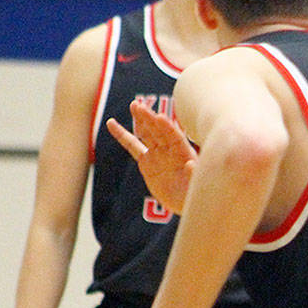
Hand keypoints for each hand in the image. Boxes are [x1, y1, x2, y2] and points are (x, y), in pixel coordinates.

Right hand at [106, 98, 196, 214]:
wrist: (185, 202)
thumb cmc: (194, 193)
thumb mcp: (196, 185)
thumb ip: (194, 174)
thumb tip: (192, 164)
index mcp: (185, 153)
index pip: (175, 137)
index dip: (168, 128)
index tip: (160, 118)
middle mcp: (170, 150)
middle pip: (159, 132)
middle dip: (150, 119)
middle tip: (140, 106)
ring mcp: (157, 154)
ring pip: (147, 134)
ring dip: (140, 120)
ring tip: (134, 105)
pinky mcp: (146, 162)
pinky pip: (132, 146)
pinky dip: (122, 135)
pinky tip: (111, 123)